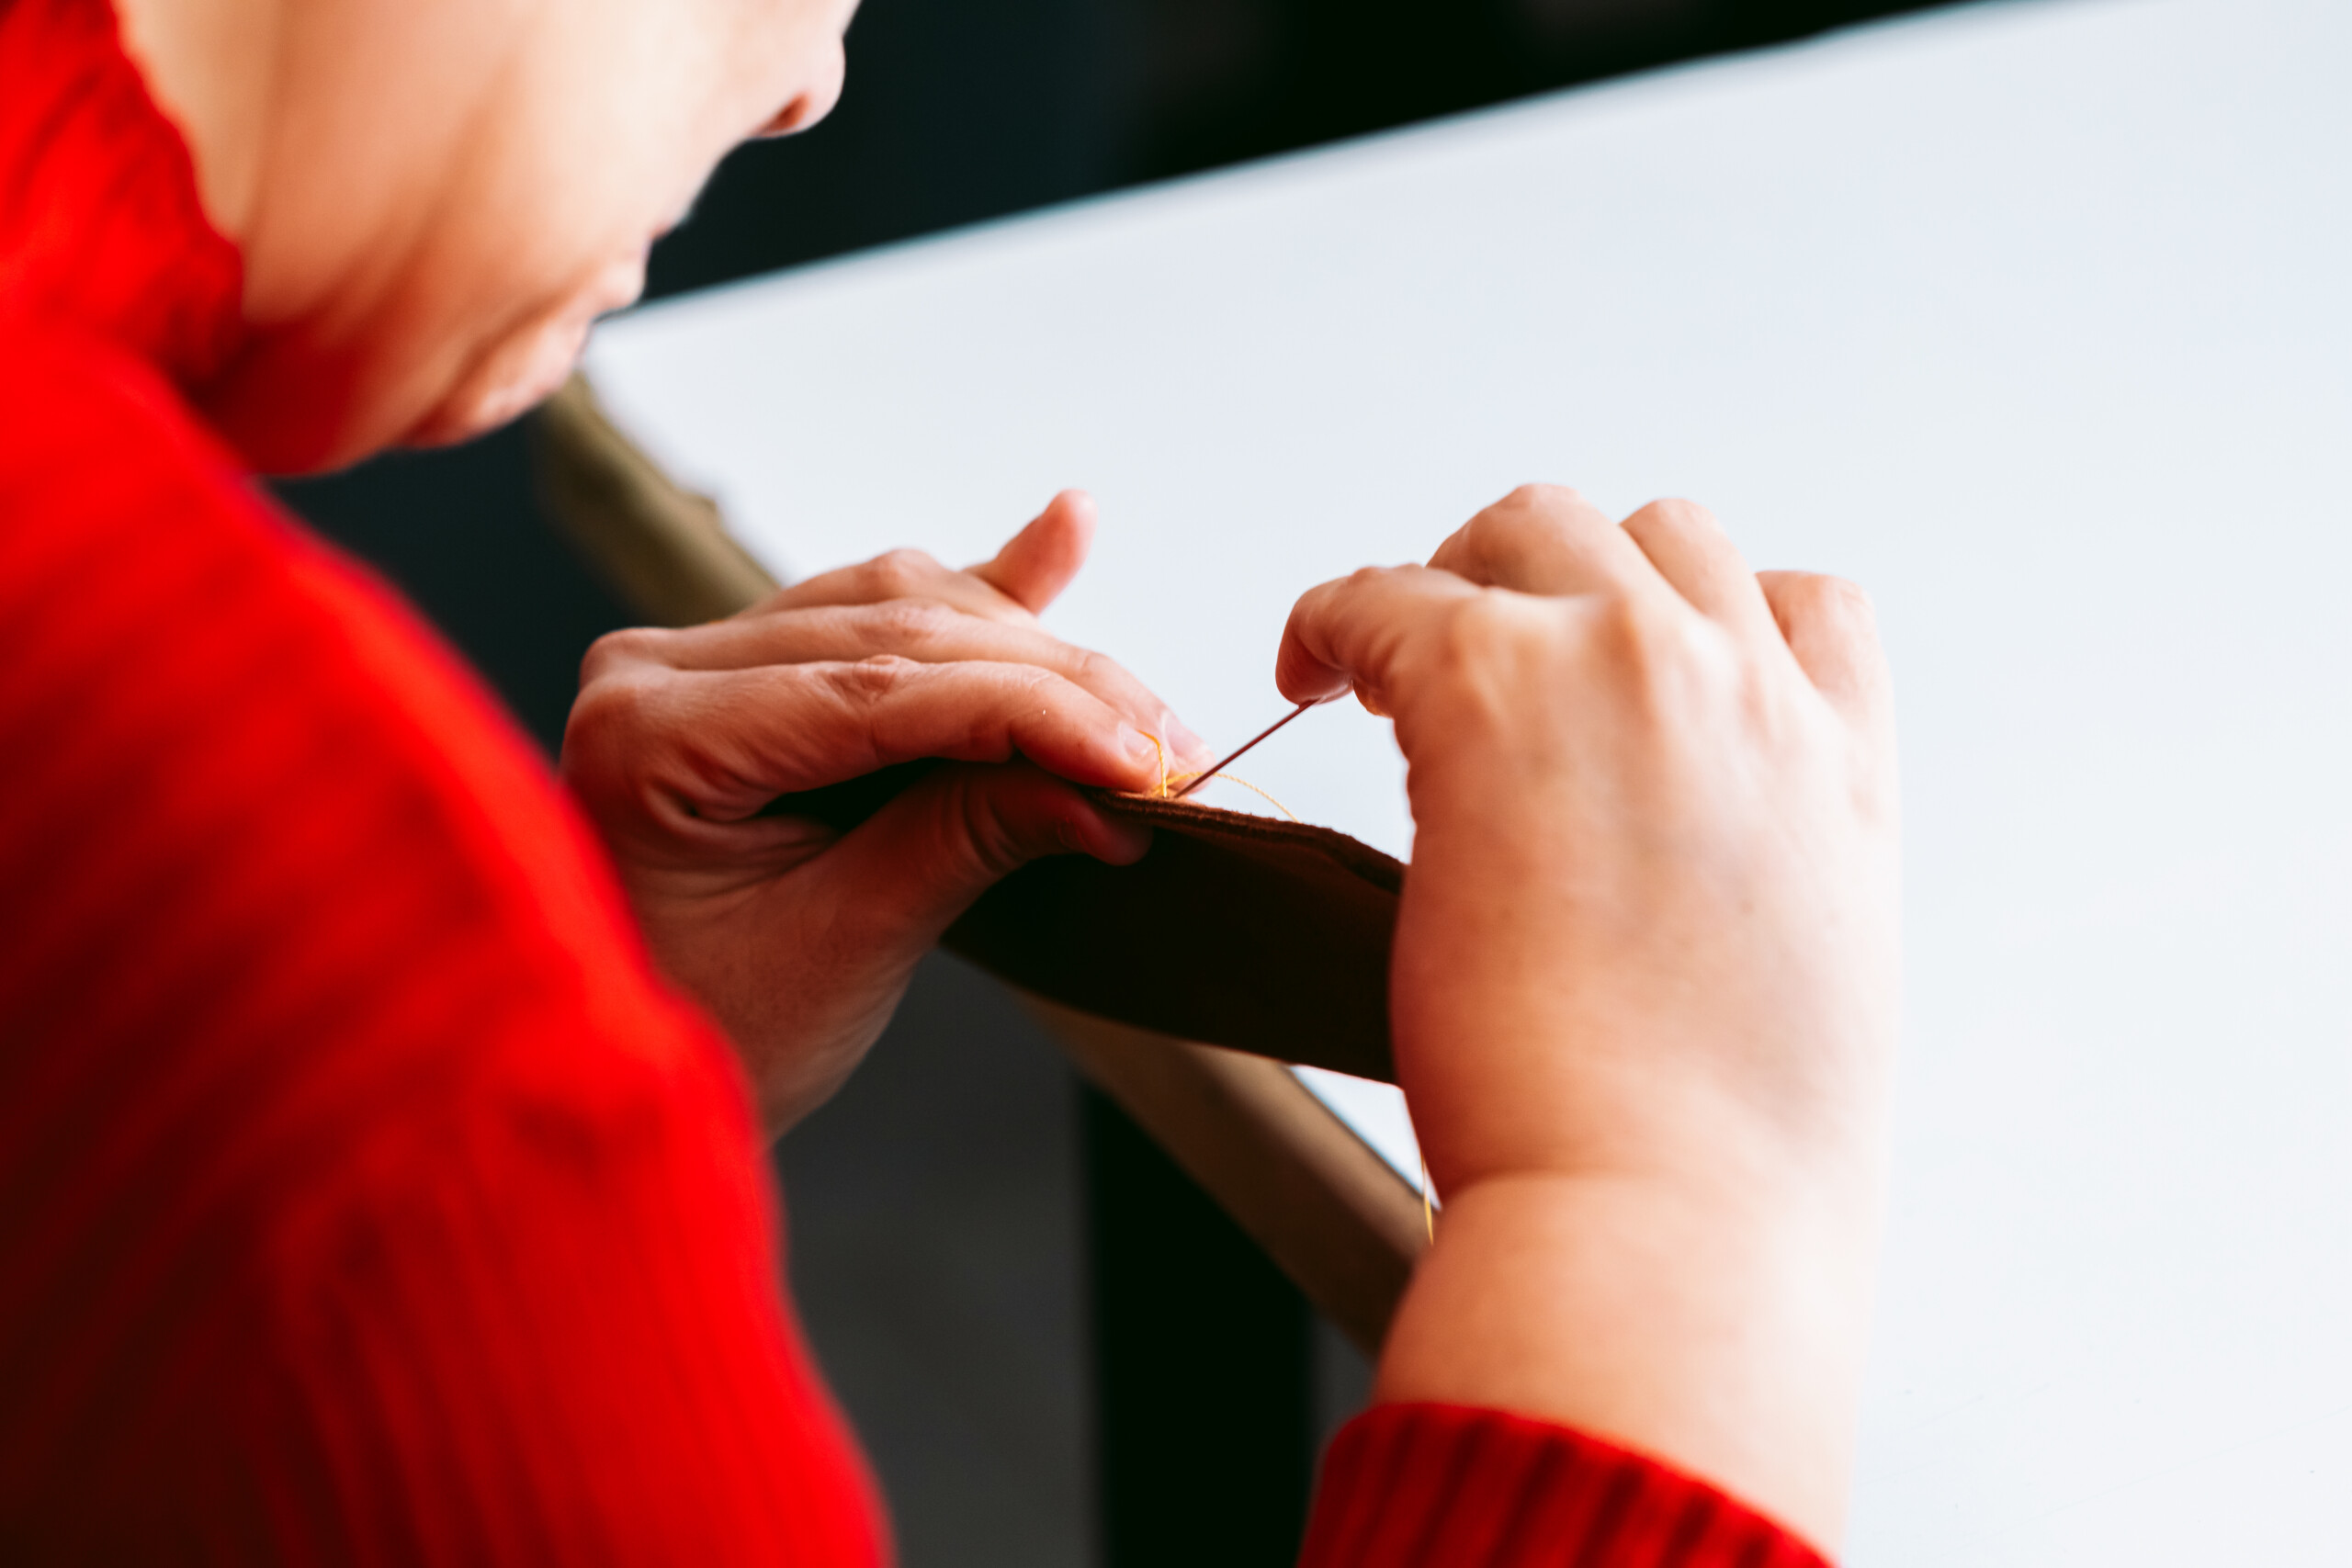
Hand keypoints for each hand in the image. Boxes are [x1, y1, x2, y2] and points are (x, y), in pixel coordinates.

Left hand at [562, 492, 1206, 1132]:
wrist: (614, 1087)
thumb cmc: (707, 1033)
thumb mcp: (842, 945)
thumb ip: (968, 840)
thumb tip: (1110, 791)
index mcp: (650, 736)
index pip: (878, 690)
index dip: (1031, 712)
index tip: (1146, 755)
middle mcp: (659, 670)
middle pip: (897, 631)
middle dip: (1051, 684)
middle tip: (1169, 744)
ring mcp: (693, 661)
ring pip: (897, 608)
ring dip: (1029, 650)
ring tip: (1139, 708)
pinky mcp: (741, 674)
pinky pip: (874, 617)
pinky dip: (980, 600)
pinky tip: (1064, 536)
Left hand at [1278, 486, 1897, 1546]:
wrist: (1669, 1219)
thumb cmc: (1729, 1161)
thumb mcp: (1813, 982)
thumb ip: (1758, 877)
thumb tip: (1677, 880)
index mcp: (1844, 765)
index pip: (1800, 603)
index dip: (1698, 618)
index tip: (1621, 666)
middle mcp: (1749, 686)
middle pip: (1652, 535)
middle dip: (1564, 581)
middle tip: (1479, 655)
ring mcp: (1626, 668)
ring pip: (1529, 525)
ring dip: (1459, 579)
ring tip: (1387, 660)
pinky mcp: (1487, 690)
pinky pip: (1382, 594)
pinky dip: (1334, 619)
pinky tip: (1310, 673)